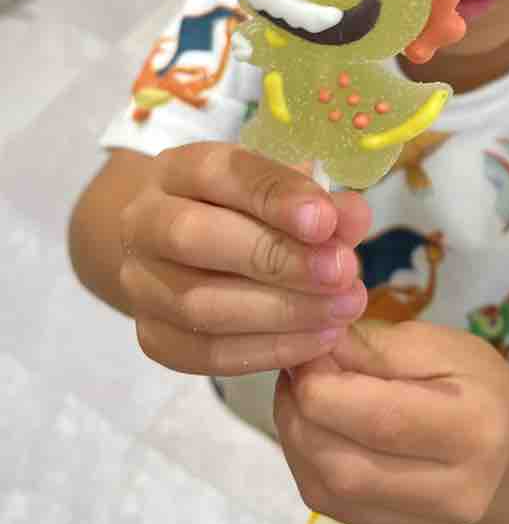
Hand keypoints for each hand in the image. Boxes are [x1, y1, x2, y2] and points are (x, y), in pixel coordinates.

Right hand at [119, 142, 370, 375]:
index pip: (219, 173)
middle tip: (343, 271)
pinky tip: (319, 339)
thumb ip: (319, 202)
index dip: (275, 197)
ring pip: (199, 305)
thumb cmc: (244, 210)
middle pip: (196, 239)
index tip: (326, 220)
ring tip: (343, 309)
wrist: (178, 249)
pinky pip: (205, 353)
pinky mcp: (152, 337)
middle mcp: (145, 221)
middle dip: (277, 259)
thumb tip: (354, 217)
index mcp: (178, 170)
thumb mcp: (280, 189)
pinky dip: (268, 350)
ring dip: (282, 312)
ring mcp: (140, 284)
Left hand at [276, 321, 508, 523]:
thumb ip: (375, 348)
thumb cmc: (474, 379)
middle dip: (299, 415)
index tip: (305, 350)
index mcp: (474, 428)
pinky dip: (308, 462)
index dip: (322, 387)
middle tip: (294, 371)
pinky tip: (317, 428)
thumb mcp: (436, 344)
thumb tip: (315, 346)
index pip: (379, 421)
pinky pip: (329, 506)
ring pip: (326, 492)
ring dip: (295, 439)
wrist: (507, 445)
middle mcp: (454, 491)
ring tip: (300, 395)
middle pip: (344, 467)